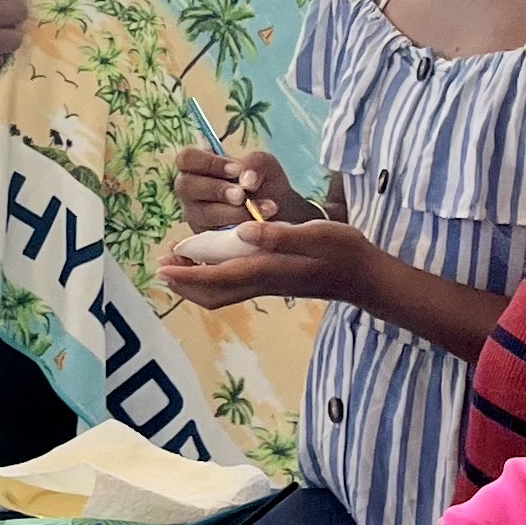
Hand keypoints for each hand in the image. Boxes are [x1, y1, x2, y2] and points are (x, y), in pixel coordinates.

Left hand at [164, 213, 381, 310]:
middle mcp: (263, 281)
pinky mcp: (274, 282)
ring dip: (196, 282)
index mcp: (268, 269)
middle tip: (160, 267)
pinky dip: (214, 278)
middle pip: (214, 293)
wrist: (365, 278)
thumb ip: (280, 235)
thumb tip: (243, 231)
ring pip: (222, 292)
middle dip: (185, 283)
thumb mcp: (316, 235)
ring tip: (177, 265)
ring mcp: (268, 285)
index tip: (164, 267)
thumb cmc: (344, 252)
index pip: (219, 275)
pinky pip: (234, 286)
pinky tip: (211, 263)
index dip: (188, 273)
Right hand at [172, 141, 318, 228]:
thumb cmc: (262, 180)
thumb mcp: (264, 164)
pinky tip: (259, 224)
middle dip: (217, 190)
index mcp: (198, 165)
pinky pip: (213, 235)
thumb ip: (255, 163)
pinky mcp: (205, 237)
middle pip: (185, 186)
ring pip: (201, 214)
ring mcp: (195, 215)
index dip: (208, 163)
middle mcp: (190, 190)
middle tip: (242, 195)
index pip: (187, 158)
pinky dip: (239, 229)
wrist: (278, 210)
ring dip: (233, 212)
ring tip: (263, 208)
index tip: (236, 170)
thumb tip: (246, 182)